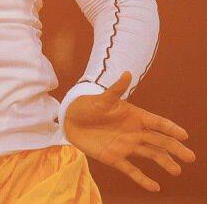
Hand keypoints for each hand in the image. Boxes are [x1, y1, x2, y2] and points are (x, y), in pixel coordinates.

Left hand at [63, 71, 195, 191]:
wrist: (70, 120)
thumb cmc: (88, 106)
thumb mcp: (102, 99)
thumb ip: (115, 90)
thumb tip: (126, 74)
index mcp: (135, 117)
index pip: (157, 123)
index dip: (170, 128)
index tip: (184, 135)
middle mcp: (135, 133)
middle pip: (160, 141)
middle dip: (175, 148)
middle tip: (190, 157)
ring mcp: (126, 146)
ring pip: (151, 155)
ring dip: (164, 162)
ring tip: (177, 171)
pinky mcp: (114, 158)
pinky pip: (131, 170)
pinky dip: (142, 179)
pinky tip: (154, 187)